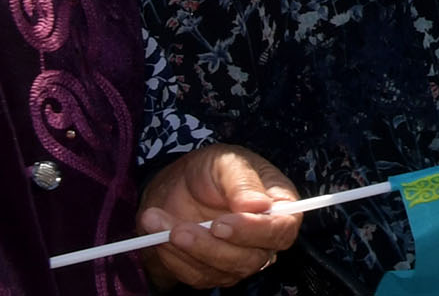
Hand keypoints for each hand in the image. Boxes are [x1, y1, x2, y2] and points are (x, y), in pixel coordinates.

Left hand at [136, 144, 301, 290]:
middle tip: (179, 229)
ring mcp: (240, 259)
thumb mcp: (225, 161)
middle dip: (211, 246)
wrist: (177, 188)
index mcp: (279, 205)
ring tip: (156, 221)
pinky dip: (174, 257)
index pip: (281, 229)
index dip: (254, 232)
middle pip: (251, 259)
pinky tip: (157, 233)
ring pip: (221, 271)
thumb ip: (242, 181)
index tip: (220, 224)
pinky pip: (197, 276)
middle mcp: (264, 238)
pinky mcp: (214, 272)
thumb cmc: (210, 170)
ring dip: (186, 250)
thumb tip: (259, 205)